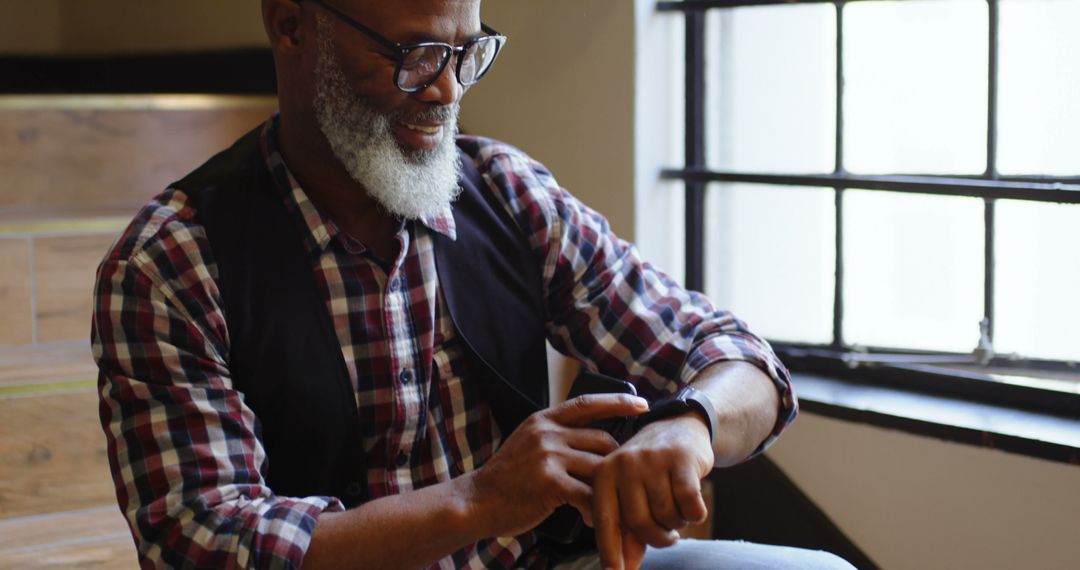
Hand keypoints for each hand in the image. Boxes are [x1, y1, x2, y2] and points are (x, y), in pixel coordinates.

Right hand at [464, 394, 649, 537]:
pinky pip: (588, 493)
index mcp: (544, 419)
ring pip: (600, 466)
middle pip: (603, 440)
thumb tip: (595, 441)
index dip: (619, 402)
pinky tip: (590, 519)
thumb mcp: (528, 443)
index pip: (588, 403)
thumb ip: (557, 437)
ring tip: (609, 506)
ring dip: (609, 489)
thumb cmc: (507, 479)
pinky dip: (595, 509)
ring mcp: (548, 455)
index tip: (643, 404)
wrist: (476, 500)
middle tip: (624, 483)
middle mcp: (547, 432)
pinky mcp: (549, 481)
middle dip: (617, 462)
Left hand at [593, 414, 714, 569]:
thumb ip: (626, 532)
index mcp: (604, 475)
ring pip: (667, 516)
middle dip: (658, 538)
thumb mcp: (630, 495)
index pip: (605, 521)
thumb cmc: (650, 472)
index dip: (611, 552)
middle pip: (640, 524)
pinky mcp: (681, 459)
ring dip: (678, 524)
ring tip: (677, 511)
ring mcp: (652, 460)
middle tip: (668, 535)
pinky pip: (690, 504)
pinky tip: (694, 505)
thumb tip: (624, 569)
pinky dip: (695, 514)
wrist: (679, 428)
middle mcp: (623, 464)